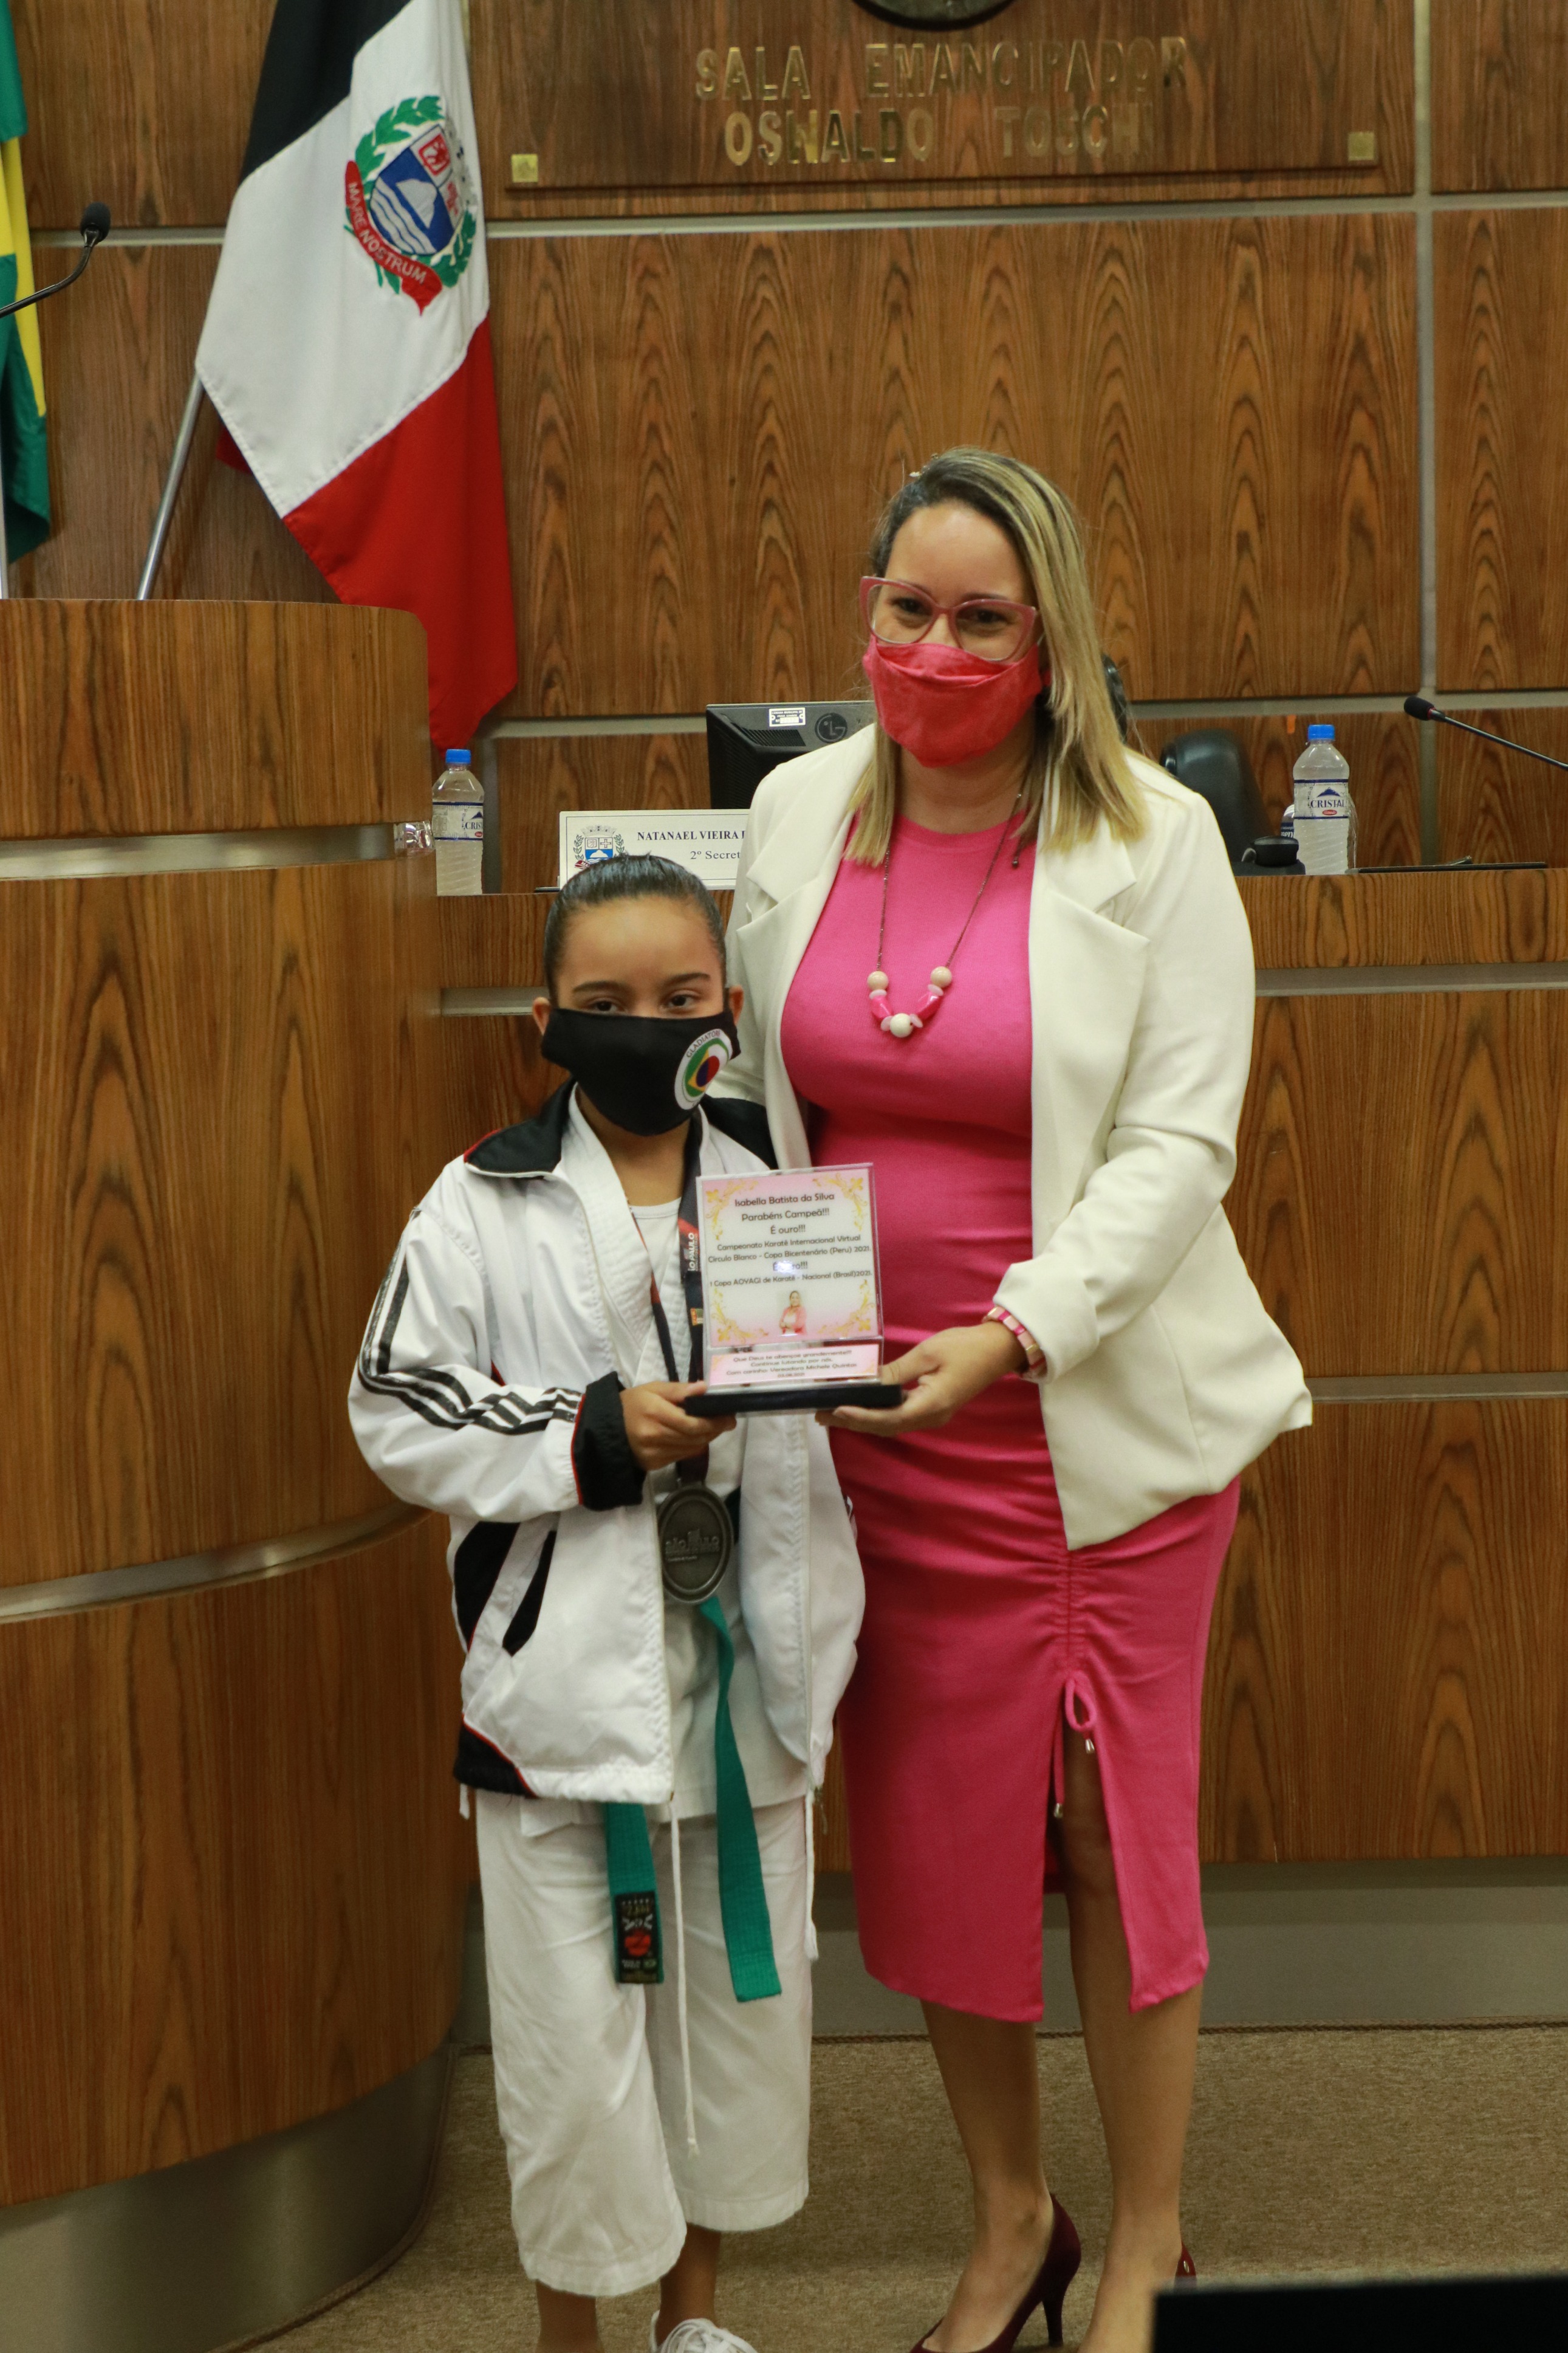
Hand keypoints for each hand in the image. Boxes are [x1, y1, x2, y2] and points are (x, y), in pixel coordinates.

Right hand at [621, 1380, 735, 1469]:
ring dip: (705, 1438)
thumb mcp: (653, 1389)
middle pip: (696, 1438)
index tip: (729, 1417)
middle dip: (715, 1430)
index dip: (715, 1422)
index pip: (693, 1424)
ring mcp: (654, 1453)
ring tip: (711, 1427)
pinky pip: (682, 1456)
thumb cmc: (632, 1403)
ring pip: (692, 1449)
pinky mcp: (653, 1464)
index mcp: (655, 1413)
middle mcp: (654, 1436)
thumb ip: (679, 1390)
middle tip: (726, 1421)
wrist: (607, 1427)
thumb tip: (705, 1388)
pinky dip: (692, 1446)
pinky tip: (692, 1436)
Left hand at [818, 1320, 1028, 1436]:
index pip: (888, 1418)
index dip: (860, 1417)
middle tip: (821, 1414)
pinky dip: (877, 1414)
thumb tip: (866, 1383)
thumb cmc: (964, 1347)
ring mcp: (932, 1415)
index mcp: (931, 1405)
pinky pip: (899, 1416)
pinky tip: (861, 1406)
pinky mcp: (931, 1408)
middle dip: (853, 1422)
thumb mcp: (927, 1354)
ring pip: (891, 1424)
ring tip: (833, 1412)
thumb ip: (896, 1372)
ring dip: (862, 1420)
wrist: (997, 1349)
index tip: (836, 1410)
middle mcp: (930, 1417)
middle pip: (885, 1426)